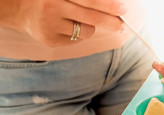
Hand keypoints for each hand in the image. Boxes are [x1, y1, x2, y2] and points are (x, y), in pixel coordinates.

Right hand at [7, 0, 126, 46]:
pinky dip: (78, 35)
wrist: (19, 9)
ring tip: (80, 19)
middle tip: (122, 25)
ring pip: (86, 31)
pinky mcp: (49, 40)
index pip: (90, 0)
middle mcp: (53, 7)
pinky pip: (76, 40)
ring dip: (91, 27)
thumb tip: (112, 6)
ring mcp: (50, 25)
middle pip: (91, 18)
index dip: (109, 6)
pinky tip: (67, 27)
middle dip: (111, 22)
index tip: (123, 10)